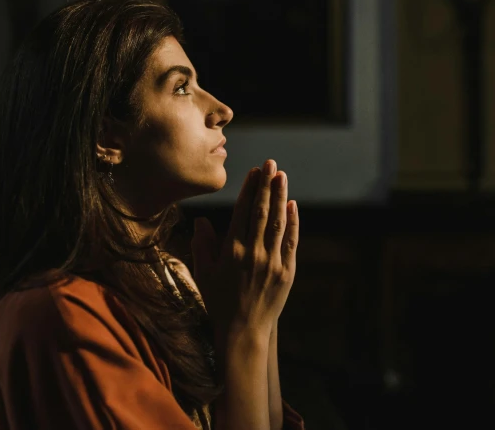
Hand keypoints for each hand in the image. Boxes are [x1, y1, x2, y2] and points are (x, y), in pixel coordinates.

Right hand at [191, 159, 298, 338]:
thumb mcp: (203, 272)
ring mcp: (272, 262)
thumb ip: (202, 244)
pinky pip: (290, 241)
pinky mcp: (287, 272)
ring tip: (282, 176)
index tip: (254, 172)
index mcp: (231, 251)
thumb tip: (202, 220)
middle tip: (270, 163)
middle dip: (266, 185)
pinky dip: (292, 222)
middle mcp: (253, 253)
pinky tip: (292, 205)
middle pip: (261, 211)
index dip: (248, 189)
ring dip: (280, 197)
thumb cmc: (219, 300)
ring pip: (277, 222)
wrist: (243, 331)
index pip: (242, 212)